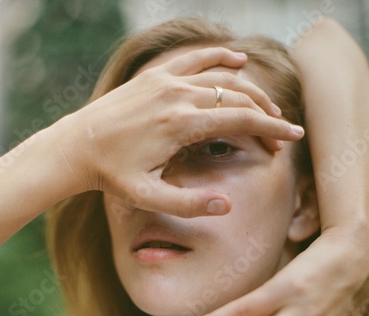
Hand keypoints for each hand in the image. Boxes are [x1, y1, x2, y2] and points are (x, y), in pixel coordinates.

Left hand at [53, 47, 303, 217]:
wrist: (75, 148)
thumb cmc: (111, 176)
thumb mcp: (148, 198)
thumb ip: (189, 204)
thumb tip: (228, 205)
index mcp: (180, 124)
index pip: (240, 120)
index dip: (271, 129)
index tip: (293, 137)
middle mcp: (177, 95)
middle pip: (237, 98)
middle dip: (265, 116)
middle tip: (280, 135)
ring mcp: (165, 80)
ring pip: (221, 77)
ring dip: (249, 91)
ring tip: (267, 108)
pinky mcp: (154, 75)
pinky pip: (194, 58)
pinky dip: (219, 57)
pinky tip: (237, 60)